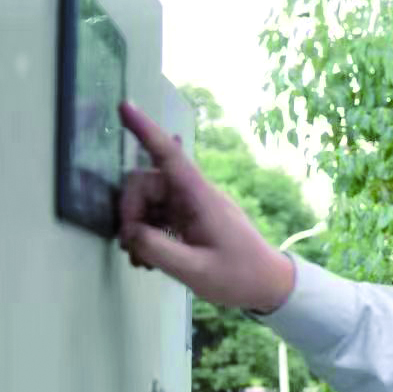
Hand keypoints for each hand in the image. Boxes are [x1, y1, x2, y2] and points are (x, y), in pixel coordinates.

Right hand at [117, 102, 297, 311]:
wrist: (268, 286)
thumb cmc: (239, 276)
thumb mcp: (196, 270)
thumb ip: (158, 250)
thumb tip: (129, 232)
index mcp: (201, 197)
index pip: (169, 155)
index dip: (145, 130)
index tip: (124, 105)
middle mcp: (194, 194)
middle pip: (146, 183)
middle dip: (130, 211)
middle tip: (132, 249)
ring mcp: (191, 206)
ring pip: (148, 201)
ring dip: (136, 227)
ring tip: (141, 261)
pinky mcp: (189, 219)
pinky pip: (157, 215)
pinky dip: (146, 234)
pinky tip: (148, 260)